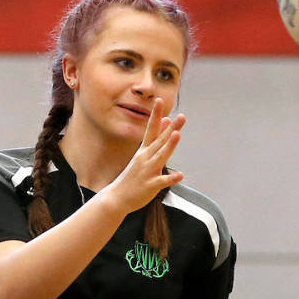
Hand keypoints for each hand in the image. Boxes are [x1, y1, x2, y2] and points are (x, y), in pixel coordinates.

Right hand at [97, 100, 185, 214]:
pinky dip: (171, 178)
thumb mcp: (143, 156)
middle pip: (160, 141)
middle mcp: (145, 158)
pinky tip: (180, 175)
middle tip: (181, 117)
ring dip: (169, 146)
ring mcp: (147, 171)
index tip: (159, 101)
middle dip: (170, 128)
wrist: (116, 198)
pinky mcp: (150, 186)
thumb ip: (156, 139)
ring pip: (160, 157)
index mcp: (144, 151)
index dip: (155, 115)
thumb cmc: (132, 176)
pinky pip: (162, 181)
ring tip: (177, 135)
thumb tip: (166, 121)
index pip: (151, 129)